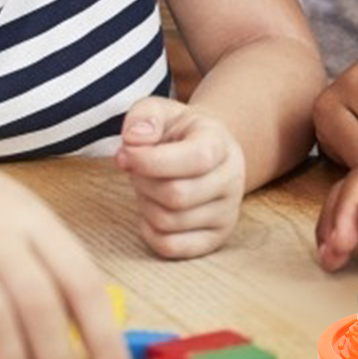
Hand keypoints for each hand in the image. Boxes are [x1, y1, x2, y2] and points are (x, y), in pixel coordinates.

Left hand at [114, 96, 245, 257]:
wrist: (208, 153)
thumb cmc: (179, 133)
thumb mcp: (161, 111)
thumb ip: (145, 115)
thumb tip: (135, 140)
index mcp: (221, 144)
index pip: (194, 159)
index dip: (150, 160)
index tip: (125, 153)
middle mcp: (232, 179)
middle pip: (177, 195)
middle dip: (143, 183)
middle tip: (137, 171)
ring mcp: (227, 211)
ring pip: (169, 222)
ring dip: (145, 205)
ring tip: (149, 187)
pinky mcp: (216, 238)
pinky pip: (170, 247)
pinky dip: (149, 232)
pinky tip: (153, 209)